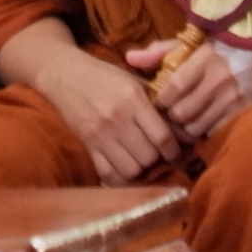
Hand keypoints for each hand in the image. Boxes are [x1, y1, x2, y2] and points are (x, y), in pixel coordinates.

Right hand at [30, 45, 180, 184]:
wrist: (64, 74)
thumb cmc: (105, 76)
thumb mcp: (134, 81)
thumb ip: (158, 106)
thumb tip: (186, 133)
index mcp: (133, 98)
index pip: (162, 136)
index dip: (175, 150)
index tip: (177, 151)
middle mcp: (117, 118)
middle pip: (149, 157)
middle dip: (159, 160)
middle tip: (160, 156)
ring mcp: (99, 133)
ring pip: (131, 170)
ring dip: (141, 169)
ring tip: (143, 160)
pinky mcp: (87, 144)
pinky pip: (108, 174)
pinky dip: (121, 177)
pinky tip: (125, 167)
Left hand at [126, 39, 251, 140]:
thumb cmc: (221, 44)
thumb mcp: (191, 42)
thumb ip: (160, 51)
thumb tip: (130, 58)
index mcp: (205, 58)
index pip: (173, 89)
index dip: (162, 100)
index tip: (160, 101)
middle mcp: (220, 80)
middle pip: (183, 112)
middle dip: (173, 116)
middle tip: (172, 113)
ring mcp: (236, 98)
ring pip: (198, 126)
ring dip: (189, 125)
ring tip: (188, 119)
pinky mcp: (248, 110)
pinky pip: (218, 131)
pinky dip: (208, 130)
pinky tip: (206, 122)